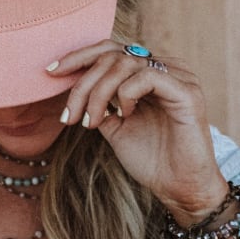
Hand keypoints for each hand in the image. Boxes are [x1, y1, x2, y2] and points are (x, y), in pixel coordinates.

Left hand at [46, 40, 227, 223]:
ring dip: (98, 92)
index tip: (51, 72)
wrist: (178, 189)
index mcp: (149, 72)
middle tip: (69, 115)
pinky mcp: (187, 92)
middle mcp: (166, 67)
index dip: (78, 57)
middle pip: (112, 54)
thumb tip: (71, 87)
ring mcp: (179, 76)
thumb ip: (98, 102)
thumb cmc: (150, 159)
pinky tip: (123, 115)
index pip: (110, 50)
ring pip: (125, 64)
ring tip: (91, 121)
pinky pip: (147, 76)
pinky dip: (125, 94)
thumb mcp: (113, 126)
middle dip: (83, 83)